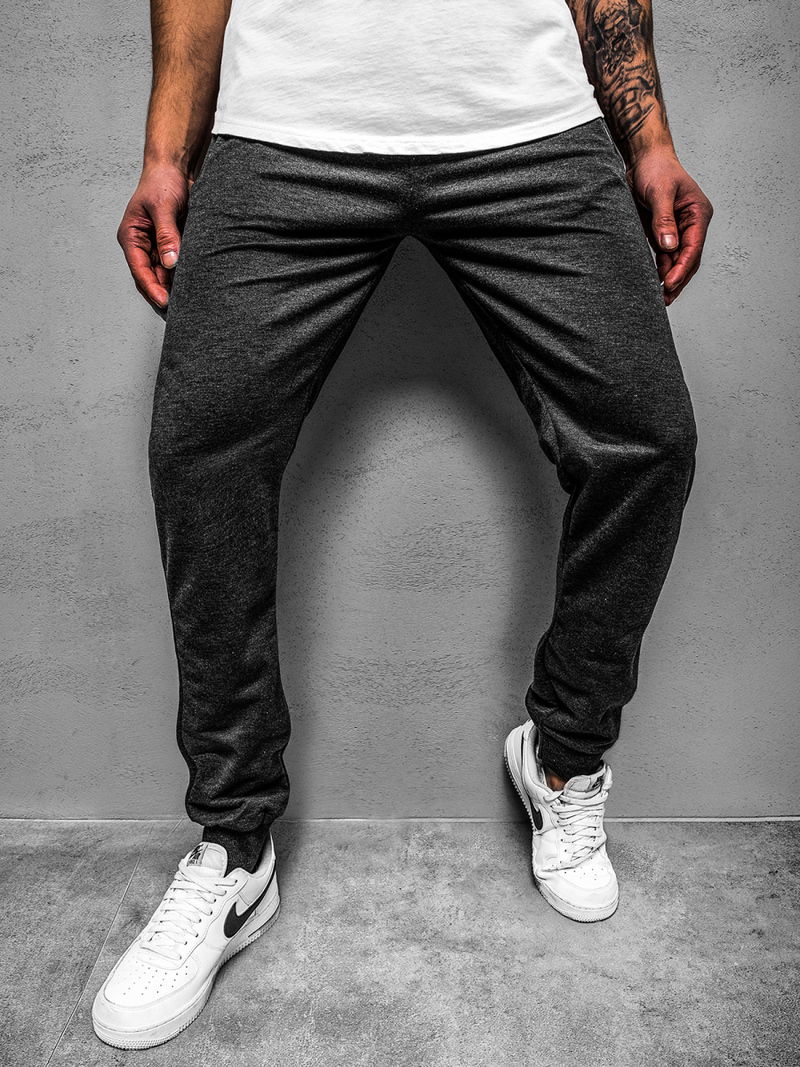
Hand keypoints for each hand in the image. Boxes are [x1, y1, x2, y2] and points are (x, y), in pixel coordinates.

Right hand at [117, 165, 192, 317]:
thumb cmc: (163, 181)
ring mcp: (157, 247)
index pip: (139, 269)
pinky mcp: (172, 245)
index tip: (164, 302)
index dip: (151, 288)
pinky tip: (194, 287)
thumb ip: (167, 234)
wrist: (176, 168)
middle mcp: (142, 245)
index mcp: (131, 236)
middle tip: (179, 311)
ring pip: (164, 275)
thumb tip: (171, 262)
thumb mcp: (163, 207)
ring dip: (174, 287)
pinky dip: (183, 276)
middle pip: (150, 278)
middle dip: (161, 294)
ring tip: (188, 303)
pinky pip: (176, 266)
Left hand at [626, 150, 712, 305]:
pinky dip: (661, 269)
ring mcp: (678, 230)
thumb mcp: (660, 192)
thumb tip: (669, 246)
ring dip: (669, 278)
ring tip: (660, 298)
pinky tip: (654, 283)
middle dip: (678, 279)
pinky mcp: (663, 233)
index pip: (693, 247)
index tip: (670, 283)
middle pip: (688, 259)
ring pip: (676, 260)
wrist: (643, 159)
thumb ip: (663, 220)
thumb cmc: (656, 168)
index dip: (682, 268)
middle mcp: (691, 224)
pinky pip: (665, 256)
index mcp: (698, 214)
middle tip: (665, 299)